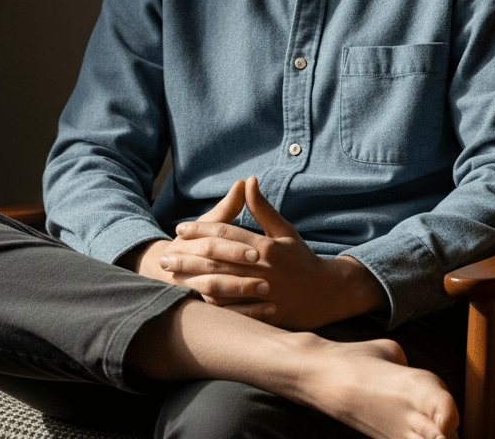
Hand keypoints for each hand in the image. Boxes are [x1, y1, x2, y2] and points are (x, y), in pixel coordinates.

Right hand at [129, 179, 271, 315]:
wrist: (170, 268)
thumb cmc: (203, 242)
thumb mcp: (214, 224)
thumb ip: (229, 207)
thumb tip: (246, 181)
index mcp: (192, 241)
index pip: (214, 241)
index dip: (235, 247)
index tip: (259, 252)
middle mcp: (188, 264)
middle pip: (212, 267)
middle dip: (239, 272)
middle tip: (267, 277)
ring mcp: (194, 288)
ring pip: (214, 292)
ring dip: (241, 293)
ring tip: (268, 292)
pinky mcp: (204, 307)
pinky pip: (223, 314)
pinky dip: (246, 314)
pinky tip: (269, 312)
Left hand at [173, 177, 387, 330]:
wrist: (328, 293)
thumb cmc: (303, 259)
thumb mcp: (285, 230)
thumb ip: (262, 208)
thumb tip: (248, 180)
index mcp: (266, 247)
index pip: (226, 233)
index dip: (200, 229)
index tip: (180, 228)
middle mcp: (262, 269)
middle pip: (217, 260)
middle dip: (188, 256)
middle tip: (166, 256)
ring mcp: (262, 294)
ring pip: (220, 285)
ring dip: (193, 280)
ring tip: (173, 276)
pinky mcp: (262, 314)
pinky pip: (230, 310)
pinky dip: (210, 304)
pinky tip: (192, 299)